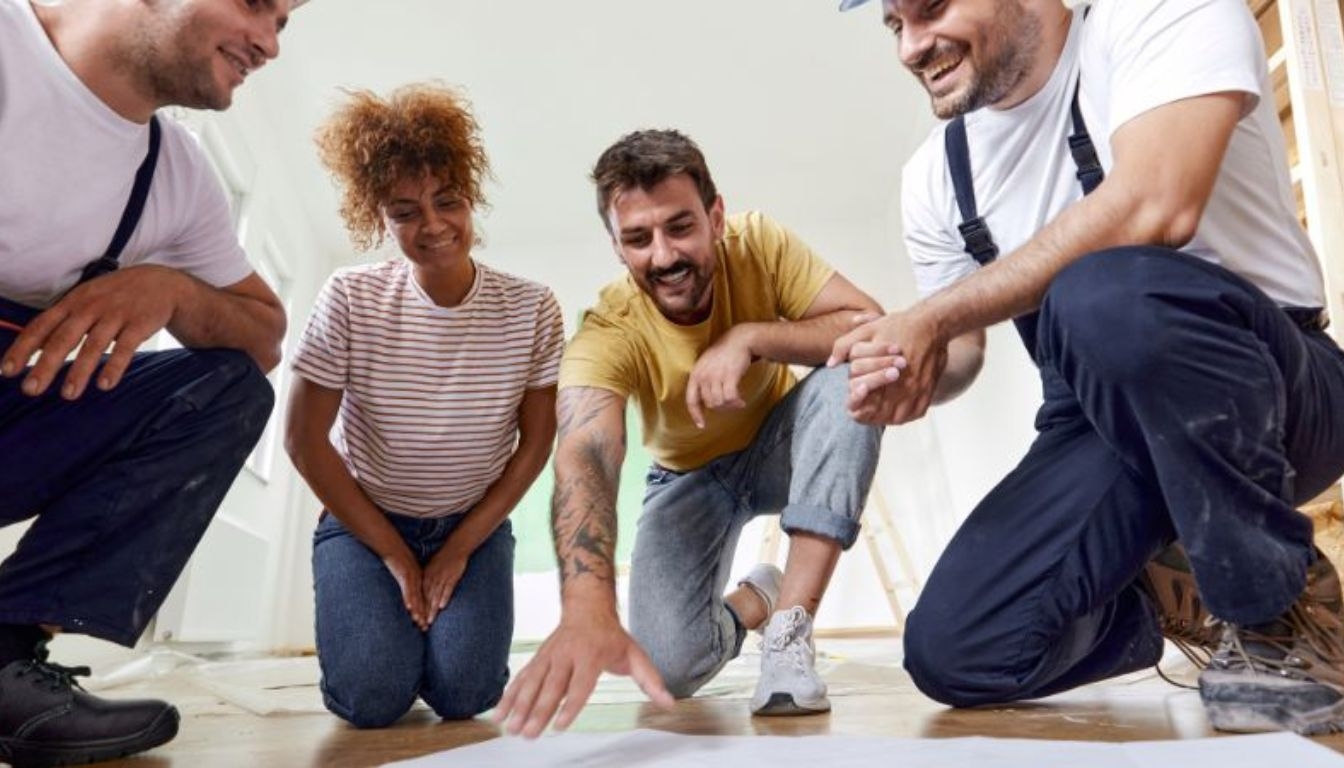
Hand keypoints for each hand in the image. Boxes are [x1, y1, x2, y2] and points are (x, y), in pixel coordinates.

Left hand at [0, 266, 184, 398]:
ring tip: (68, 394)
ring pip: (94, 345)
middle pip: (64, 338)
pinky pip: (126, 347)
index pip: (41, 326)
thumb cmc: (115, 296)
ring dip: (80, 371)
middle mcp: (91, 307)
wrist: (160, 282)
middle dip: (46, 365)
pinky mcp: (140, 324)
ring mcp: (116, 315)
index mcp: (72, 302)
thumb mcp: (86, 298)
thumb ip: (63, 320)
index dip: (23, 348)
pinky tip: (105, 384)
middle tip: (31, 389)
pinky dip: (115, 366)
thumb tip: (33, 347)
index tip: (8, 371)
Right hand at [382, 551, 429, 630]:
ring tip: (419, 621)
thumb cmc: (398, 559)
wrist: (393, 547)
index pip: (423, 600)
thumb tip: (408, 592)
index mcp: (419, 582)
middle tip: (425, 628)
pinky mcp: (406, 575)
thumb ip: (407, 583)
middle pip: (421, 601)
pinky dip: (409, 598)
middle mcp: (417, 581)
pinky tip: (409, 607)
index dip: (425, 612)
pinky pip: (407, 589)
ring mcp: (412, 579)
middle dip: (423, 615)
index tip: (426, 624)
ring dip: (418, 610)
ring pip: (416, 597)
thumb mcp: (405, 573)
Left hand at [421, 547, 467, 625]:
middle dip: (424, 612)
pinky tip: (442, 606)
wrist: (456, 546)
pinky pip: (447, 588)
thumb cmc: (444, 558)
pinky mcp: (452, 576)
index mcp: (426, 576)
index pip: (420, 595)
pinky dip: (444, 597)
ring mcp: (442, 577)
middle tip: (421, 625)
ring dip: (432, 609)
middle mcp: (432, 578)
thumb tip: (423, 591)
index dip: (418, 608)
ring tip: (430, 620)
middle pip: (426, 598)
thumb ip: (427, 579)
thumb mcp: (432, 567)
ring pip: (435, 596)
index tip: (416, 620)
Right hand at [494, 611, 672, 737]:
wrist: (587, 605)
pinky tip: (498, 713)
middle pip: (551, 687)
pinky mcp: (538, 658)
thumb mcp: (636, 654)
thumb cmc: (612, 636)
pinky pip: (521, 678)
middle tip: (529, 734)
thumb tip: (669, 703)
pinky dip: (508, 696)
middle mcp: (567, 655)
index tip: (559, 725)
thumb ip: (651, 681)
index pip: (579, 685)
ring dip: (519, 706)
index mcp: (591, 655)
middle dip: (538, 711)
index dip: (569, 706)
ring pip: (531, 683)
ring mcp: (549, 656)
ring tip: (510, 728)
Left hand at [685, 326, 754, 427]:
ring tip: (737, 403)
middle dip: (721, 408)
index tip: (701, 425)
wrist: (739, 340)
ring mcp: (716, 376)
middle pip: (710, 403)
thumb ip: (704, 381)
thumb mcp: (706, 365)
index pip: (691, 400)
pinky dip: (736, 403)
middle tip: (730, 406)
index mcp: (696, 374)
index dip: (696, 414)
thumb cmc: (724, 353)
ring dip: (730, 406)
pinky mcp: (729, 376)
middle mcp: (703, 376)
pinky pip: (730, 398)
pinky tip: (742, 402)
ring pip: (720, 402)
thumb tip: (707, 402)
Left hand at [830, 309, 945, 424]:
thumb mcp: (868, 330)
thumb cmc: (898, 326)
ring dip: (884, 418)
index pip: (863, 395)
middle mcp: (901, 381)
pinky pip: (913, 413)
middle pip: (879, 410)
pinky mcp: (927, 392)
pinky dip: (903, 416)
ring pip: (896, 416)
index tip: (854, 398)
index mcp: (883, 367)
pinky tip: (894, 413)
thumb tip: (830, 364)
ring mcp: (917, 389)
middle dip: (868, 412)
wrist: (932, 324)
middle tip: (862, 412)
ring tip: (877, 415)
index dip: (855, 400)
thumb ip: (845, 346)